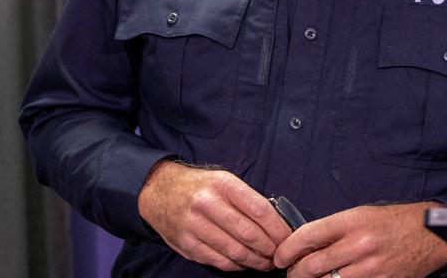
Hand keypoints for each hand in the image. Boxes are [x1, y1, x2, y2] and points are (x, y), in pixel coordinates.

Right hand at [137, 160, 292, 271]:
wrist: (158, 191)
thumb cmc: (198, 186)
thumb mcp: (223, 180)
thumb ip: (246, 199)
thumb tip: (275, 223)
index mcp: (223, 184)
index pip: (259, 209)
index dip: (278, 228)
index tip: (288, 238)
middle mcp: (208, 204)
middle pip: (249, 234)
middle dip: (269, 248)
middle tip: (279, 254)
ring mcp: (195, 226)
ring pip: (235, 251)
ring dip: (256, 261)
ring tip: (265, 262)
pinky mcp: (188, 245)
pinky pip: (219, 261)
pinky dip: (236, 266)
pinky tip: (244, 263)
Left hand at [273, 202, 446, 277]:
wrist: (429, 235)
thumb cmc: (393, 222)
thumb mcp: (361, 215)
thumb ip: (333, 229)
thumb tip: (304, 246)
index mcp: (352, 221)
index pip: (308, 235)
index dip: (287, 249)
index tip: (279, 256)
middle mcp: (359, 245)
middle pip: (312, 265)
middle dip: (294, 273)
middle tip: (290, 273)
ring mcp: (370, 268)